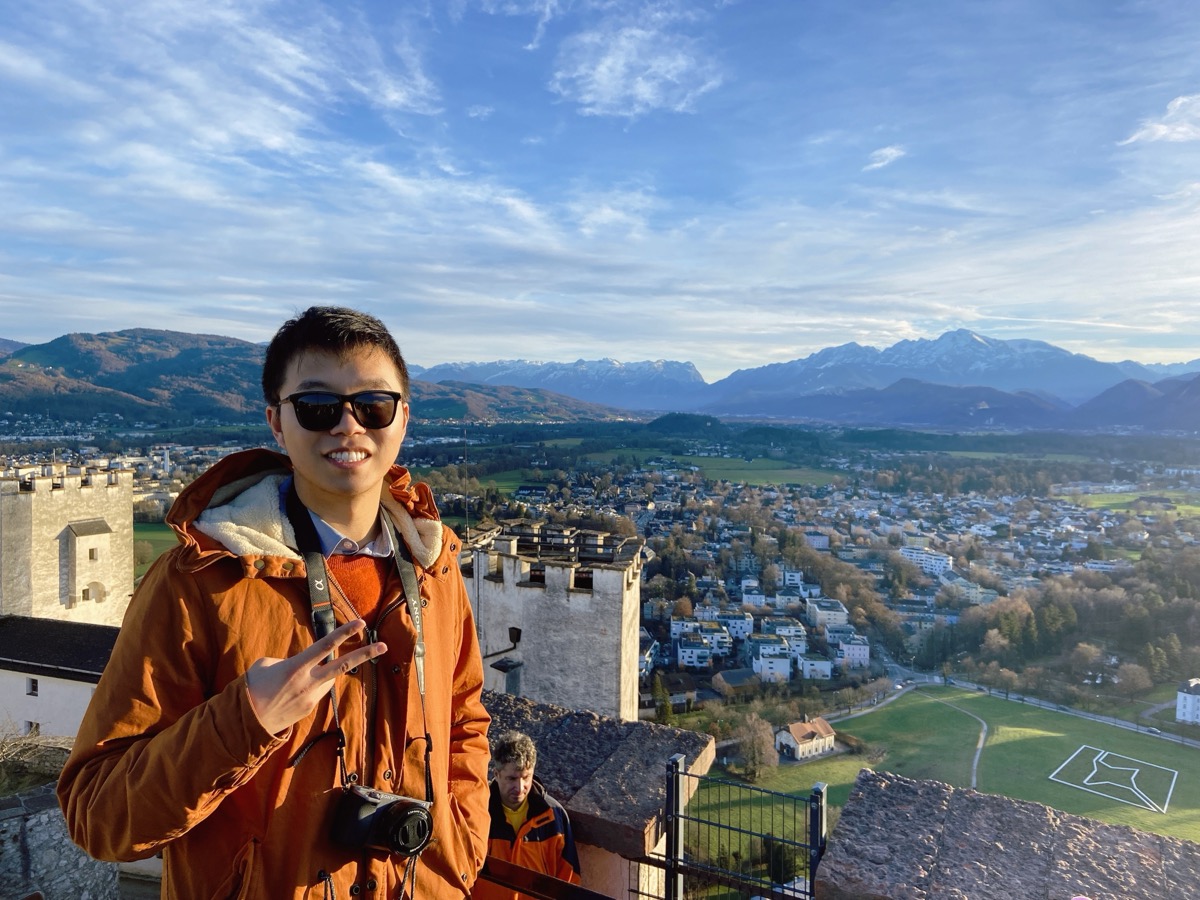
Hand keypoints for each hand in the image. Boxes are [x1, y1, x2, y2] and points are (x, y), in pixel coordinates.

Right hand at [246, 618, 385, 734]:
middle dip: (365, 654)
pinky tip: (288, 694)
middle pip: (343, 665)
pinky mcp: (309, 709)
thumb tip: (299, 664)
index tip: (360, 623)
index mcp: (297, 667)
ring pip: (326, 679)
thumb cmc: (252, 689)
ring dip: (320, 674)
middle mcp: (309, 682)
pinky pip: (314, 692)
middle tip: (384, 646)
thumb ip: (287, 660)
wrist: (246, 723)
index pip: (326, 645)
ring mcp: (312, 697)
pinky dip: (307, 688)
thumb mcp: (265, 665)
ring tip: (292, 681)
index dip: (344, 633)